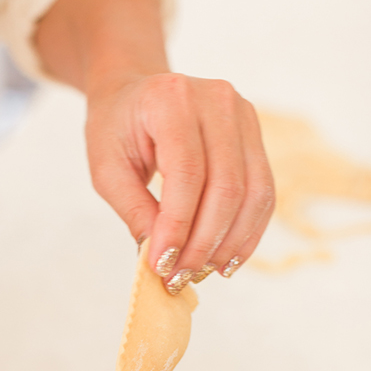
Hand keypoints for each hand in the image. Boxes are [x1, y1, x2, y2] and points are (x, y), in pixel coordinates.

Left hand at [35, 0, 274, 292]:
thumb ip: (134, 210)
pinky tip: (226, 260)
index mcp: (172, 99)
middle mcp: (217, 100)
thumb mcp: (107, 169)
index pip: (187, 173)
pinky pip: (263, 193)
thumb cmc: (116, 128)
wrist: (135, 93)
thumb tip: (163, 257)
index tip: (162, 266)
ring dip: (229, 243)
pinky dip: (247, 233)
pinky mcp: (255, 136)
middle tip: (181, 278)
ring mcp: (244, 115)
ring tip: (201, 273)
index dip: (178, 227)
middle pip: (227, 186)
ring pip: (252, 193)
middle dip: (204, 243)